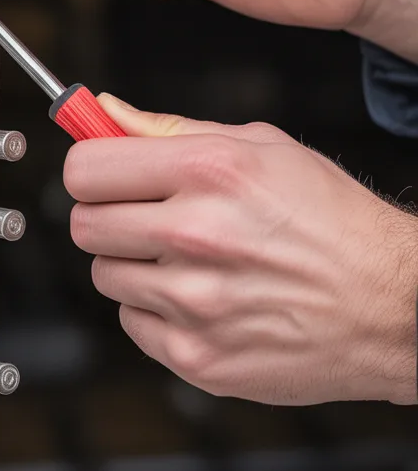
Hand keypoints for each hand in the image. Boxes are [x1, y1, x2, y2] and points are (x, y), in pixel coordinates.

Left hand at [64, 94, 417, 405]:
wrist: (395, 305)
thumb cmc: (331, 219)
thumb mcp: (260, 147)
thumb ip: (168, 129)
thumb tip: (102, 113)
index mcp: (210, 172)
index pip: (85, 170)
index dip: (89, 171)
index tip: (101, 176)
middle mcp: (197, 235)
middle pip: (83, 225)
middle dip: (107, 217)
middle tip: (144, 218)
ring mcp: (195, 303)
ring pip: (105, 275)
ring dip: (134, 266)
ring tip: (189, 261)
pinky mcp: (198, 357)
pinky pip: (131, 323)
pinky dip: (156, 312)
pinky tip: (202, 299)